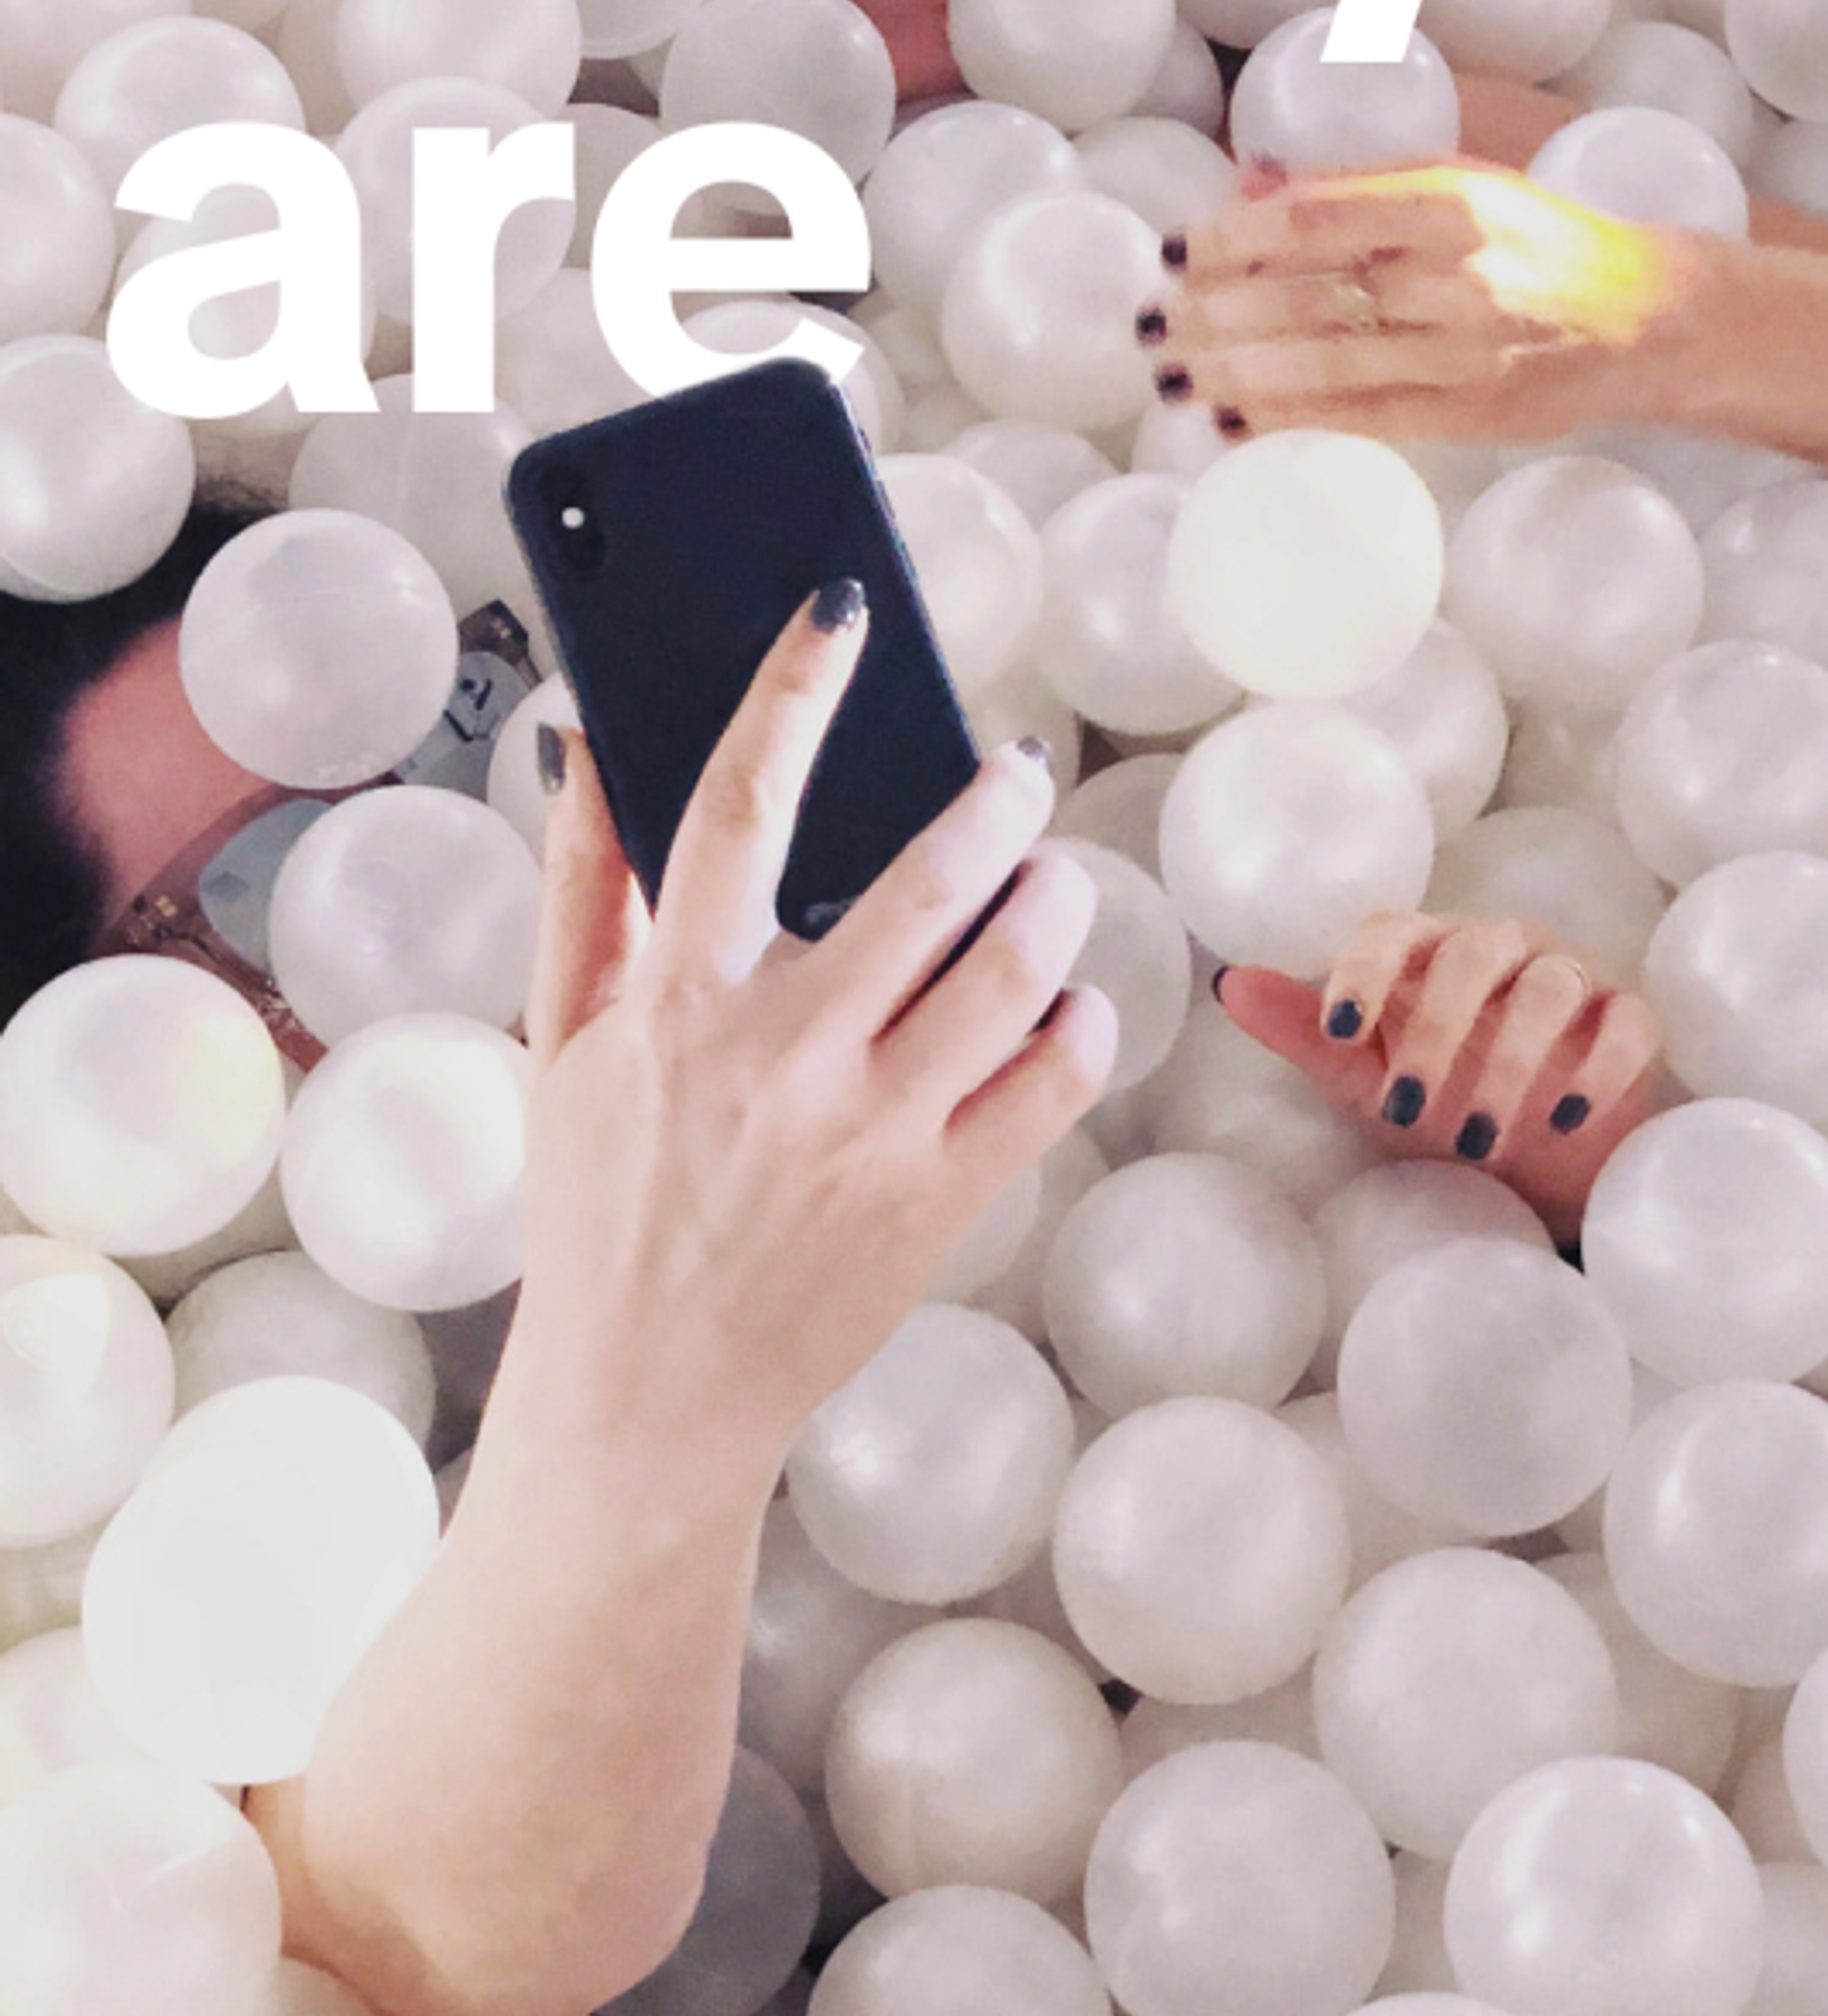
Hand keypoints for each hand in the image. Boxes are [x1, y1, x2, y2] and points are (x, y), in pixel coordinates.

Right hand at [492, 589, 1116, 1486]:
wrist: (641, 1403)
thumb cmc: (596, 1207)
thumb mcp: (560, 1043)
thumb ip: (580, 887)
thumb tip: (581, 740)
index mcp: (678, 1004)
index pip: (735, 803)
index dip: (791, 692)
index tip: (841, 612)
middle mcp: (782, 1056)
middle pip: (925, 876)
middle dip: (993, 797)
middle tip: (1015, 769)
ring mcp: (871, 1132)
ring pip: (1012, 968)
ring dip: (1053, 895)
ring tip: (1051, 874)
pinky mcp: (938, 1204)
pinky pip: (1051, 1085)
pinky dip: (1079, 1023)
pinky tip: (1065, 1001)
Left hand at [1146, 160, 1702, 447]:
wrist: (1649, 317)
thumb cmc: (1540, 239)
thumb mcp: (1462, 183)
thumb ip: (1357, 184)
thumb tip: (1253, 179)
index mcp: (1452, 201)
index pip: (1314, 220)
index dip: (1232, 238)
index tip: (1176, 249)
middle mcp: (1458, 274)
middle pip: (1307, 295)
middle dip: (1213, 312)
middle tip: (1151, 321)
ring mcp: (1465, 351)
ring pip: (1324, 362)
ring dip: (1233, 372)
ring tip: (1171, 374)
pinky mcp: (1472, 414)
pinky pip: (1361, 419)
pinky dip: (1289, 420)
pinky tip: (1230, 419)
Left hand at [1216, 911, 1662, 1240]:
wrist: (1531, 1160)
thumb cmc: (1438, 1097)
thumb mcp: (1361, 1074)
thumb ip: (1306, 1029)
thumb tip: (1228, 982)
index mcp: (1430, 947)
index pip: (1392, 930)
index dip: (1363, 970)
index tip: (1336, 1029)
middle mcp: (1503, 947)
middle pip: (1472, 954)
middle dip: (1437, 1031)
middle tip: (1411, 1110)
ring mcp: (1572, 978)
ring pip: (1548, 989)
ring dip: (1511, 1063)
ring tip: (1481, 1141)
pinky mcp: (1628, 1021)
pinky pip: (1627, 1027)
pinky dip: (1601, 1070)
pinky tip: (1568, 1119)